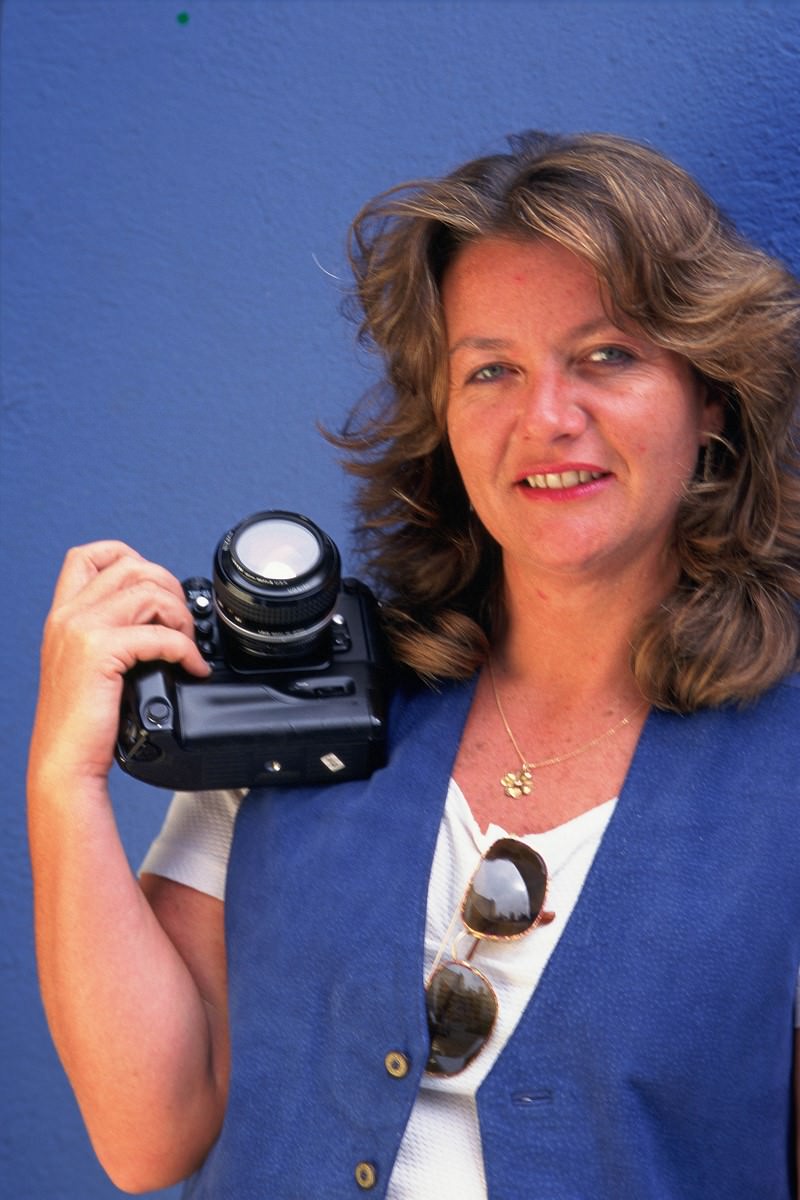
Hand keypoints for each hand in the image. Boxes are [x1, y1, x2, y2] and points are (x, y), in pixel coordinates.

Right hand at [29, 541, 209, 789]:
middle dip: (169, 588)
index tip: (155, 587)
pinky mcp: (99, 652)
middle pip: (131, 566)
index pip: (87, 556)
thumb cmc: (83, 723)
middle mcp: (68, 616)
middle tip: (182, 624)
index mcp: (63, 615)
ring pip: (148, 592)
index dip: (129, 557)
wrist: (66, 762)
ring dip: (181, 617)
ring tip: (187, 646)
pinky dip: (186, 649)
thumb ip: (110, 634)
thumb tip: (158, 617)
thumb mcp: (89, 666)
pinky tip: (192, 669)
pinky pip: (160, 634)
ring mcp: (81, 630)